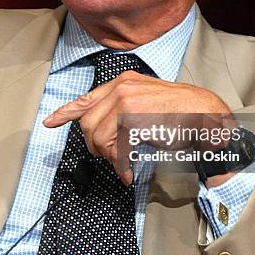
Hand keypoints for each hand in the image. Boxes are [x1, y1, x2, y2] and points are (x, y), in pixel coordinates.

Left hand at [43, 71, 232, 184]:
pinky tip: (127, 173)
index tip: (49, 122)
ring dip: (107, 157)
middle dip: (94, 146)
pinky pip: (116, 150)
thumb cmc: (179, 111)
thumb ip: (121, 107)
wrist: (205, 114)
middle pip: (87, 123)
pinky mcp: (135, 120)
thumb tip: (99, 127)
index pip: (86, 98)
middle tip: (109, 158)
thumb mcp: (146, 100)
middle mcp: (122, 88)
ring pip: (98, 137)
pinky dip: (120, 166)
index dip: (65, 112)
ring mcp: (127, 103)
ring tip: (121, 163)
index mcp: (123, 82)